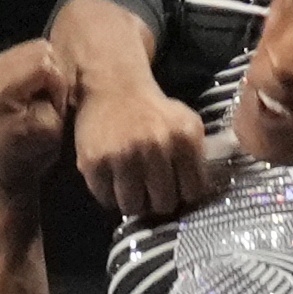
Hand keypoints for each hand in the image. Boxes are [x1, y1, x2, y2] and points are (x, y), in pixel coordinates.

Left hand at [0, 39, 74, 193]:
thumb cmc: (27, 156)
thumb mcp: (52, 129)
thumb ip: (58, 96)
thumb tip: (62, 74)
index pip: (45, 63)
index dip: (58, 86)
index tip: (53, 111)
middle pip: (40, 49)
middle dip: (52, 75)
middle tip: (48, 104)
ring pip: (35, 48)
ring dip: (44, 72)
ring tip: (39, 98)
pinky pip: (25, 55)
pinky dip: (34, 71)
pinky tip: (30, 93)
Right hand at [73, 77, 211, 219]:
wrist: (113, 86)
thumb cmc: (153, 110)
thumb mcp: (187, 123)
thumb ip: (198, 155)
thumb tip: (198, 194)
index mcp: (183, 139)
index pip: (192, 193)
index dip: (184, 194)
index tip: (176, 188)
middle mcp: (155, 147)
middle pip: (163, 205)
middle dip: (158, 200)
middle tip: (151, 190)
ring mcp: (122, 156)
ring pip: (133, 207)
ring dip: (133, 202)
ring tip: (131, 187)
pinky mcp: (94, 162)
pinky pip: (105, 199)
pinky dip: (109, 195)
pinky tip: (113, 180)